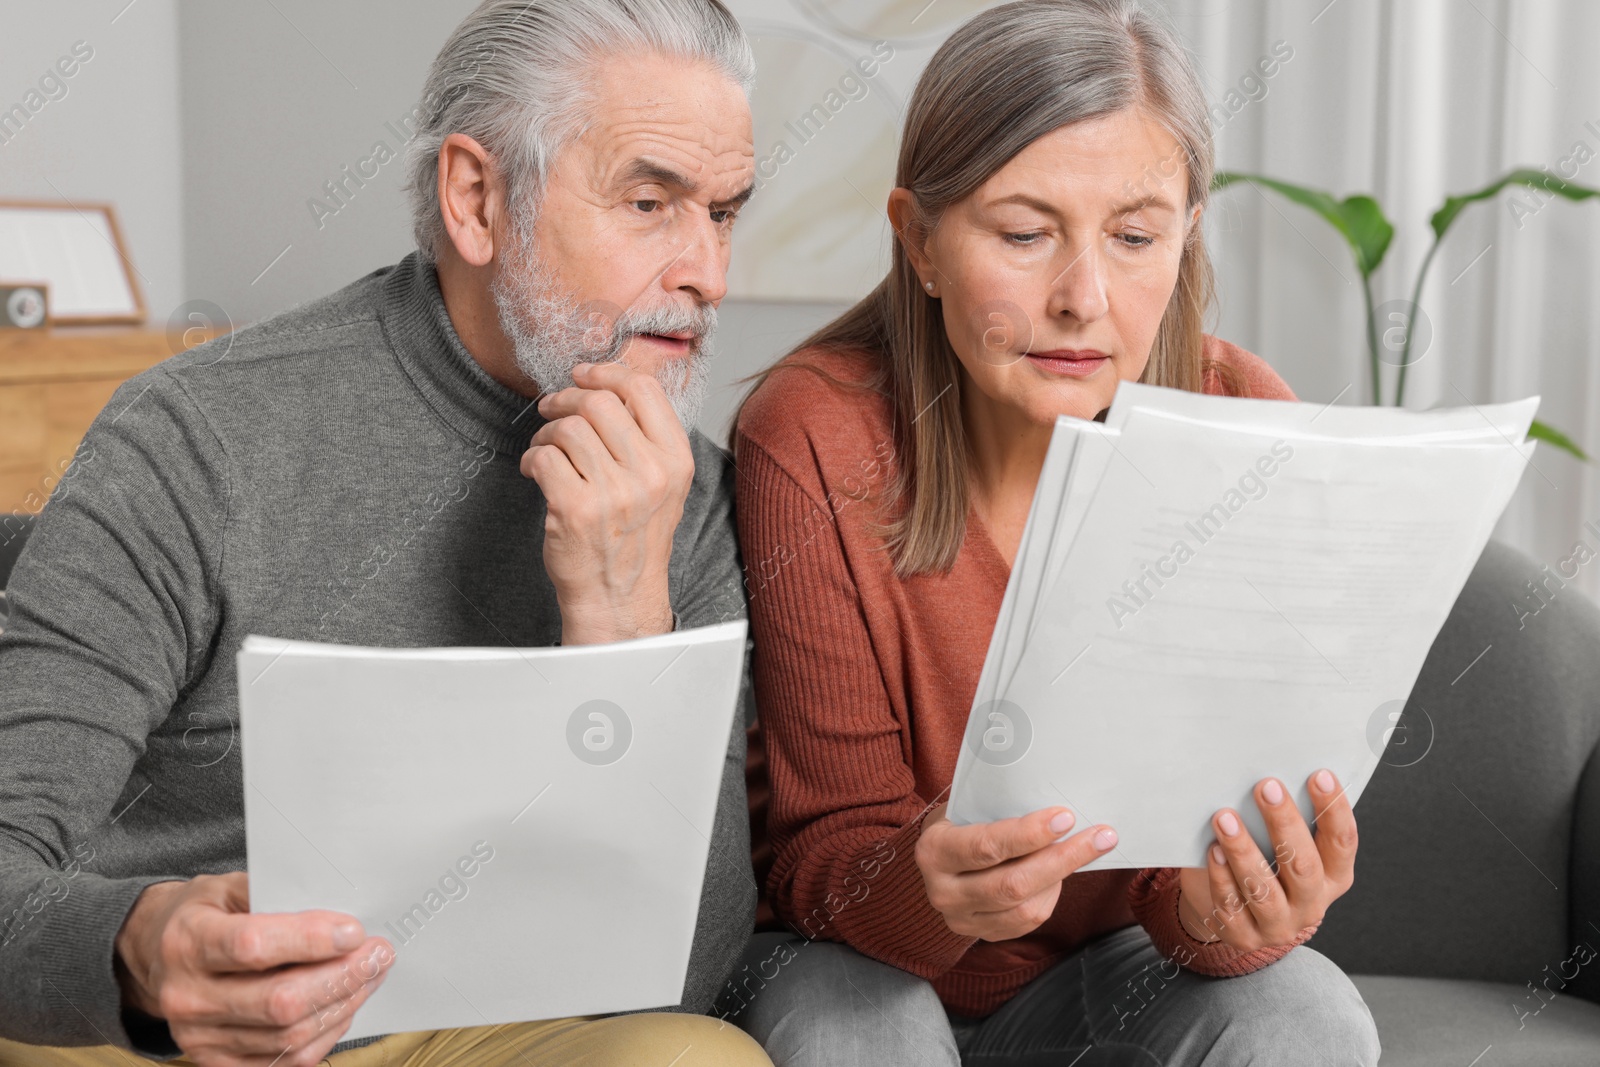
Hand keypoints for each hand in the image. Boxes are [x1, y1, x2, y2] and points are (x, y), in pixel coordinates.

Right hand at [114, 873, 393, 1066]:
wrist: (154, 956)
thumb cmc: (206, 914)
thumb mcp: (230, 887)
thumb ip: (278, 896)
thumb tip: (341, 910)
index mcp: (188, 942)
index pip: (253, 947)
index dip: (310, 941)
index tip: (355, 931)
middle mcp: (188, 996)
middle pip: (280, 1002)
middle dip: (342, 978)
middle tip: (379, 954)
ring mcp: (199, 1037)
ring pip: (289, 1035)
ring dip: (343, 1005)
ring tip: (370, 976)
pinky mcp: (215, 1062)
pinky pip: (285, 1061)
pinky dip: (325, 1035)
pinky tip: (345, 1006)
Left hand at [522, 362, 692, 644]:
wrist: (619, 595)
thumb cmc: (634, 535)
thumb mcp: (663, 484)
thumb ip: (646, 436)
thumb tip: (607, 381)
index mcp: (676, 461)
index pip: (643, 389)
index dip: (606, 372)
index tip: (583, 376)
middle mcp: (650, 475)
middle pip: (599, 402)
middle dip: (565, 399)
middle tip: (551, 410)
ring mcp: (614, 494)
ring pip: (567, 428)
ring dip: (546, 432)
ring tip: (546, 449)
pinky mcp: (575, 510)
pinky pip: (543, 457)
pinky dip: (531, 459)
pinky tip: (536, 472)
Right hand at [915, 803, 1119, 940]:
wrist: (938, 861)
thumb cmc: (961, 822)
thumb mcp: (966, 807)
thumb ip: (1001, 809)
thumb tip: (1057, 808)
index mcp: (934, 851)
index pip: (986, 846)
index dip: (1028, 834)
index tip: (1065, 818)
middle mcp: (943, 891)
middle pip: (1012, 884)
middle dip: (1062, 859)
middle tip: (1100, 837)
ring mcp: (962, 919)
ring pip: (1026, 908)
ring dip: (1062, 877)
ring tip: (1085, 849)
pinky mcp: (983, 934)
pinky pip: (1028, 920)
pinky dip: (1051, 895)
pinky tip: (1060, 874)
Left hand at [1177, 769, 1356, 951]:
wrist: (1238, 913)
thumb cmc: (1268, 863)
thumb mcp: (1288, 847)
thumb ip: (1291, 821)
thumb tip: (1278, 768)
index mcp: (1334, 878)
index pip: (1342, 844)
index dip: (1334, 810)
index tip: (1319, 775)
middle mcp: (1311, 904)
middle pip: (1303, 867)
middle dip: (1285, 824)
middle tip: (1266, 786)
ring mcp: (1278, 925)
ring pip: (1264, 890)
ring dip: (1244, 852)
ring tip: (1225, 817)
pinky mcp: (1243, 936)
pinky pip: (1231, 907)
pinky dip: (1221, 877)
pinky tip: (1212, 850)